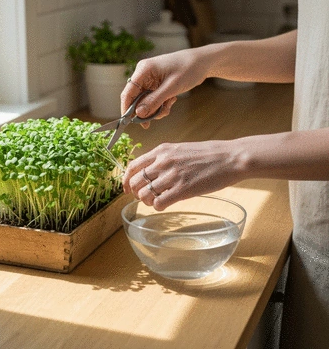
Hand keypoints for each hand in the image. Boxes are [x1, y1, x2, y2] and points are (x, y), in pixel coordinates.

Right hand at [121, 49, 208, 127]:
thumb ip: (154, 101)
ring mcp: (150, 80)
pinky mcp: (156, 85)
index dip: (127, 108)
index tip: (130, 122)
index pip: (128, 92)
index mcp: (144, 70)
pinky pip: (153, 100)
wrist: (202, 62)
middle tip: (159, 115)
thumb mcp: (172, 87)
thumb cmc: (188, 69)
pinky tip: (171, 101)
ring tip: (169, 106)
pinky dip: (161, 105)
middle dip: (146, 110)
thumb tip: (139, 113)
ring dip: (156, 109)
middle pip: (136, 99)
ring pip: (145, 102)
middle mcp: (144, 74)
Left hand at [122, 140, 242, 209]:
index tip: (126, 189)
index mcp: (162, 150)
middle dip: (136, 193)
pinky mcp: (183, 189)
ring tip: (156, 201)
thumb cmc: (209, 154)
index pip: (133, 165)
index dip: (125, 180)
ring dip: (147, 201)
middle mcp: (163, 161)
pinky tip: (165, 205)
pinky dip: (158, 207)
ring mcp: (172, 175)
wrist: (231, 157)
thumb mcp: (181, 149)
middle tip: (143, 198)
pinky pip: (159, 203)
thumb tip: (151, 173)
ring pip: (145, 194)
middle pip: (135, 182)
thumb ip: (164, 159)